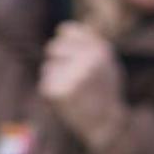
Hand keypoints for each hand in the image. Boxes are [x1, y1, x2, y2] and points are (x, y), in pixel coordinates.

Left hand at [37, 21, 128, 151]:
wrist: (106, 124)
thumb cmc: (105, 92)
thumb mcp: (107, 63)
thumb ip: (90, 44)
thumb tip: (62, 29)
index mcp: (99, 50)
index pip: (66, 30)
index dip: (65, 41)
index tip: (69, 52)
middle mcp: (86, 60)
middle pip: (53, 47)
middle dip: (58, 60)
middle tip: (72, 77)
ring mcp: (70, 75)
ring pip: (48, 66)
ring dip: (56, 76)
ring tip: (73, 90)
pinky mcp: (56, 91)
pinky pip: (45, 81)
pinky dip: (52, 90)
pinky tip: (67, 100)